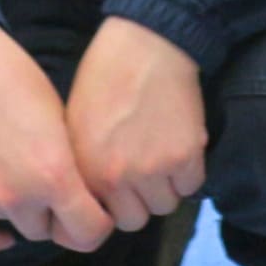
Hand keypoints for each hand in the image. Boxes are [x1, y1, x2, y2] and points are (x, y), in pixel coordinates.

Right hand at [0, 23, 111, 254]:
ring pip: (20, 231)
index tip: (100, 215)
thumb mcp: (67, 123)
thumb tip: (91, 201)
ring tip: (34, 194)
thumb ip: (76, 168)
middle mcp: (18, 195)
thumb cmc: (22, 84)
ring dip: (30, 218)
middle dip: (62, 219)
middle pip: (53, 232)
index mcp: (55, 176)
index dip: (99, 226)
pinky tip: (6, 231)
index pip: (90, 233)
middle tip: (63, 199)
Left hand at [66, 16, 208, 234]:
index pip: (99, 219)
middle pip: (135, 220)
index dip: (108, 206)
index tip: (115, 191)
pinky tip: (180, 149)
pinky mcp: (187, 155)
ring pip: (166, 206)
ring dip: (165, 188)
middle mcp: (116, 177)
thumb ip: (81, 169)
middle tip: (140, 177)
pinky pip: (192, 185)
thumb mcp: (72, 128)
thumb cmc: (103, 79)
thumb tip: (94, 198)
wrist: (147, 46)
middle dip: (138, 202)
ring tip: (161, 160)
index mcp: (83, 171)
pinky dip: (188, 173)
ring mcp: (154, 168)